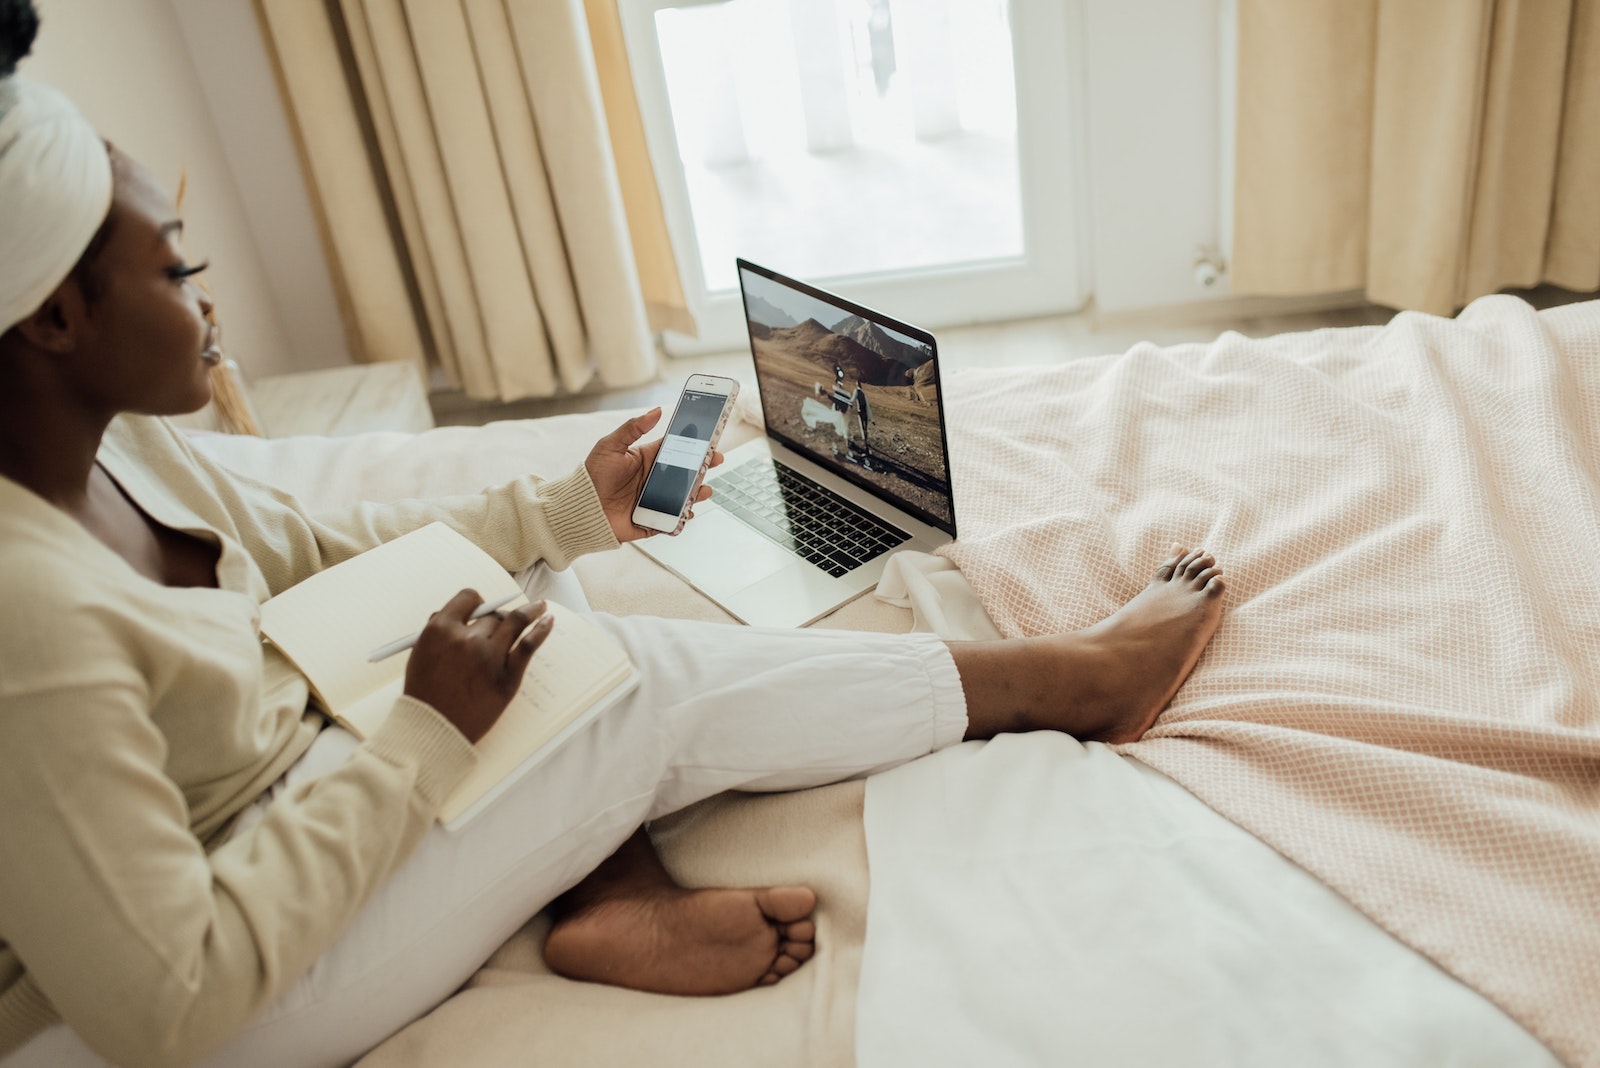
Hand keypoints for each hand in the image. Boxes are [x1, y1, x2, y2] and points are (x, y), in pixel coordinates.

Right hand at [402, 590, 552, 743]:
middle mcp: (466, 638)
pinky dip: (541, 629)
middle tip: (501, 625)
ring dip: (529, 612)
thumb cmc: (425, 696)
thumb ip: (440, 632)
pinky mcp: (507, 676)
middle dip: (496, 618)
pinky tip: (548, 620)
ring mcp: (489, 656)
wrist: (433, 730)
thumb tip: (462, 616)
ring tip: (541, 606)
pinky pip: (529, 645)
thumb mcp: (420, 654)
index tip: (483, 607)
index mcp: (440, 629)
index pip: (468, 598)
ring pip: (514, 623)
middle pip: (492, 615)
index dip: (477, 602)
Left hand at [585, 407, 722, 542]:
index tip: (709, 439)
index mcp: (647, 459)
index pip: (676, 450)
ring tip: (704, 489)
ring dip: (697, 492)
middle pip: (685, 472)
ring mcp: (655, 500)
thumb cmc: (592, 475)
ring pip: (683, 495)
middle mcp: (654, 479)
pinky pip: (672, 519)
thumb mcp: (610, 446)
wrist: (580, 507)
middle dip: (703, 467)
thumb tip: (657, 410)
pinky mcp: (652, 520)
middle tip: (716, 461)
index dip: (693, 445)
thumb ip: (633, 428)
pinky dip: (683, 516)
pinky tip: (688, 512)